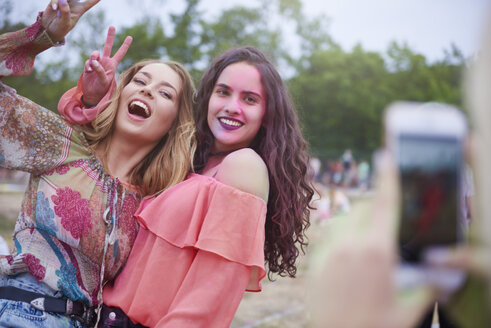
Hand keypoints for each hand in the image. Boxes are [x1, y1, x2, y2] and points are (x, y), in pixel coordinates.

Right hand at [41, 0, 99, 42]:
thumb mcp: (65, 23)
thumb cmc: (60, 28)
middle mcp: (73, 3)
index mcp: (80, 9)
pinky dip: (55, 1)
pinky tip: (54, 8)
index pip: (90, 2)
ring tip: (58, 6)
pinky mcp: (56, 0)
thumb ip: (65, 11)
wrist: (48, 29)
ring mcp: (64, 1)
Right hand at [81, 26, 132, 104]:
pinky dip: (88, 66)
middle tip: (112, 27)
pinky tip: (89, 72)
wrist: (92, 93)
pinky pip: (88, 61)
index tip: (130, 37)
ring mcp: (97, 63)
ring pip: (95, 53)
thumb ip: (100, 70)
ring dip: (93, 58)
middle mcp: (105, 62)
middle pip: (108, 46)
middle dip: (110, 37)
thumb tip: (94, 61)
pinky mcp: (89, 65)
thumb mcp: (104, 81)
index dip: (125, 46)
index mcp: (113, 65)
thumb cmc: (101, 89)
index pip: (120, 53)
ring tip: (92, 68)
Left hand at [310, 152, 435, 327]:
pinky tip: (349, 259)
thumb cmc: (375, 327)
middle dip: (376, 208)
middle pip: (364, 207)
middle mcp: (350, 246)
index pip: (385, 204)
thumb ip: (429, 287)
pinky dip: (341, 237)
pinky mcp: (314, 262)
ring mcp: (328, 252)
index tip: (386, 155)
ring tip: (368, 244)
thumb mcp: (409, 309)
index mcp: (377, 251)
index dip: (388, 177)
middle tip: (387, 227)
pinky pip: (329, 236)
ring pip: (344, 219)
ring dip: (357, 221)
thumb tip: (448, 274)